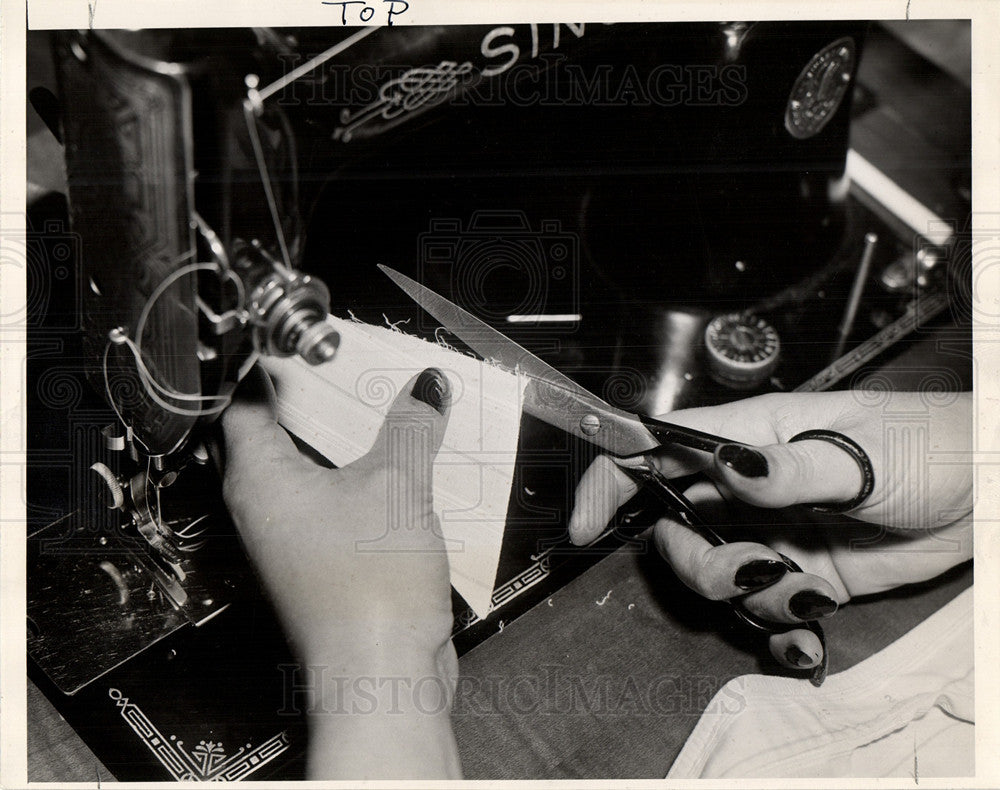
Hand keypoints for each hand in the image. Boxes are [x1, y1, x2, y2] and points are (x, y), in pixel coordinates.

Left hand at [221, 366, 460, 777]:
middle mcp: (268, 508)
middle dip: (328, 400)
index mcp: (260, 480)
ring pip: (324, 469)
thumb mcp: (396, 484)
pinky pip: (348, 501)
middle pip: (288, 433)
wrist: (384, 671)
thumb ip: (411, 426)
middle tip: (361, 369)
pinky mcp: (331, 558)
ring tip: (396, 407)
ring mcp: (299, 536)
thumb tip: (425, 390)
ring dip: (359, 441)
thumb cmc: (365, 593)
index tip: (302, 340)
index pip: (246, 402)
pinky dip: (375, 478)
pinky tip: (412, 463)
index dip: (272, 366)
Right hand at [569, 390, 972, 671]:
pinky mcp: (807, 576)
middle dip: (695, 561)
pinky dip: (780, 633)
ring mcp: (776, 534)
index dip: (611, 481)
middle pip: (675, 527)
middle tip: (747, 568)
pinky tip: (810, 634)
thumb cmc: (930, 444)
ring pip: (718, 577)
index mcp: (750, 440)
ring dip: (748, 598)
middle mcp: (751, 489)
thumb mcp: (859, 452)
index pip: (656, 449)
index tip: (585, 523)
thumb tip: (726, 468)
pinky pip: (766, 613)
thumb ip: (789, 469)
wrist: (987, 492)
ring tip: (805, 591)